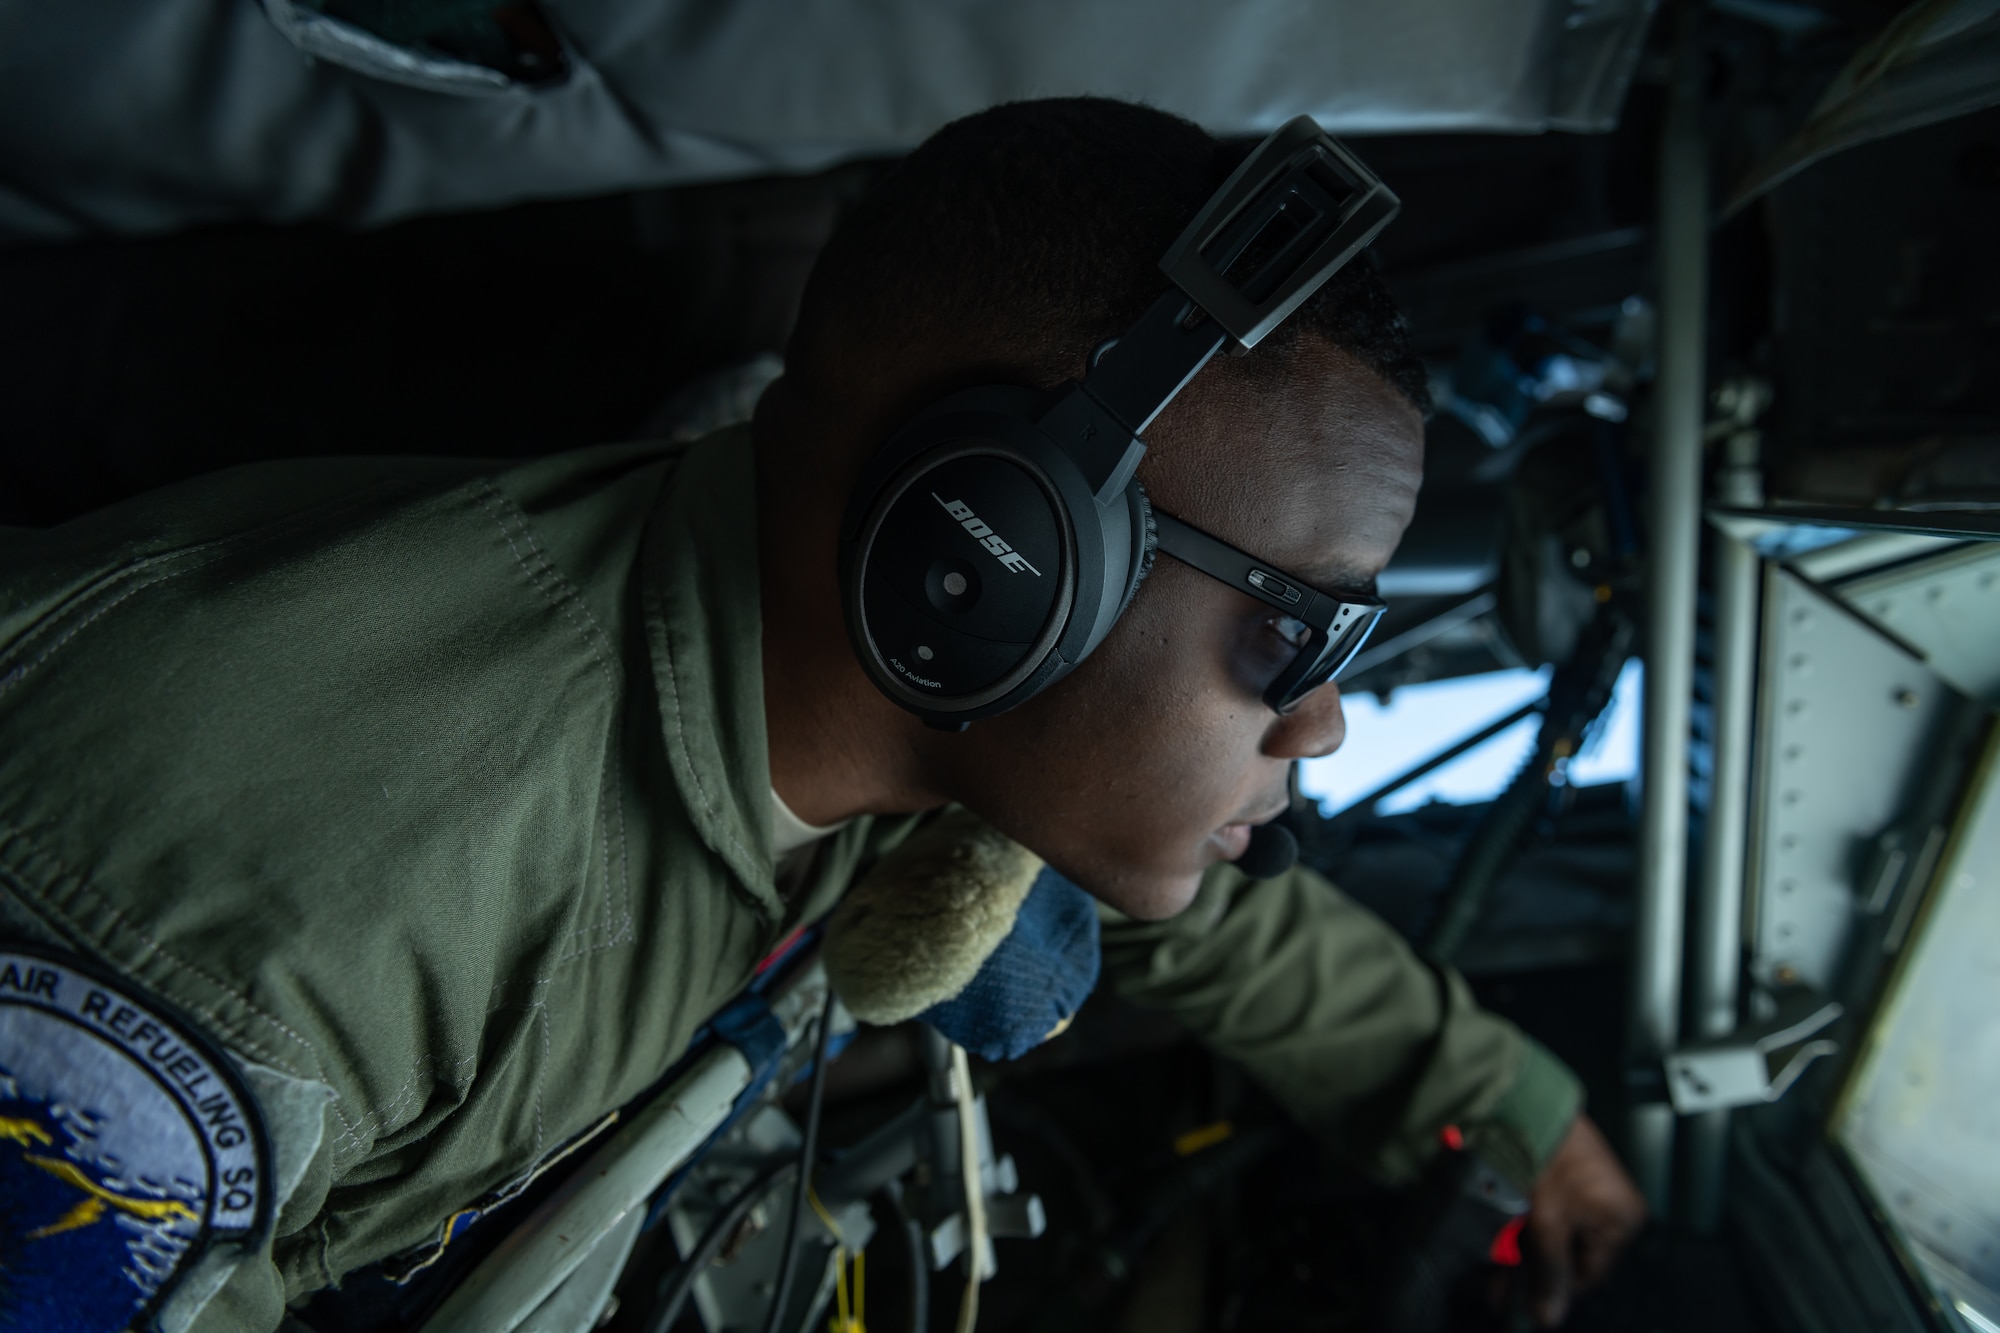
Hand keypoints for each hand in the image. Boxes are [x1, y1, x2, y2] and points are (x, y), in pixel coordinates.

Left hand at [1520, 1115, 1644, 1324]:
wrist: (1529, 1104)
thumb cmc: (1546, 1155)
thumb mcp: (1548, 1224)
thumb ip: (1550, 1273)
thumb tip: (1550, 1315)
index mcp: (1622, 1221)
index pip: (1590, 1274)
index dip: (1554, 1289)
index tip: (1522, 1302)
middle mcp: (1615, 1207)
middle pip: (1573, 1255)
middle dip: (1536, 1270)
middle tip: (1502, 1287)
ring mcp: (1594, 1190)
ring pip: (1559, 1235)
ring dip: (1530, 1249)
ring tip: (1500, 1261)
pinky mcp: (1572, 1176)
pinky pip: (1554, 1213)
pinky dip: (1532, 1225)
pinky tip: (1507, 1234)